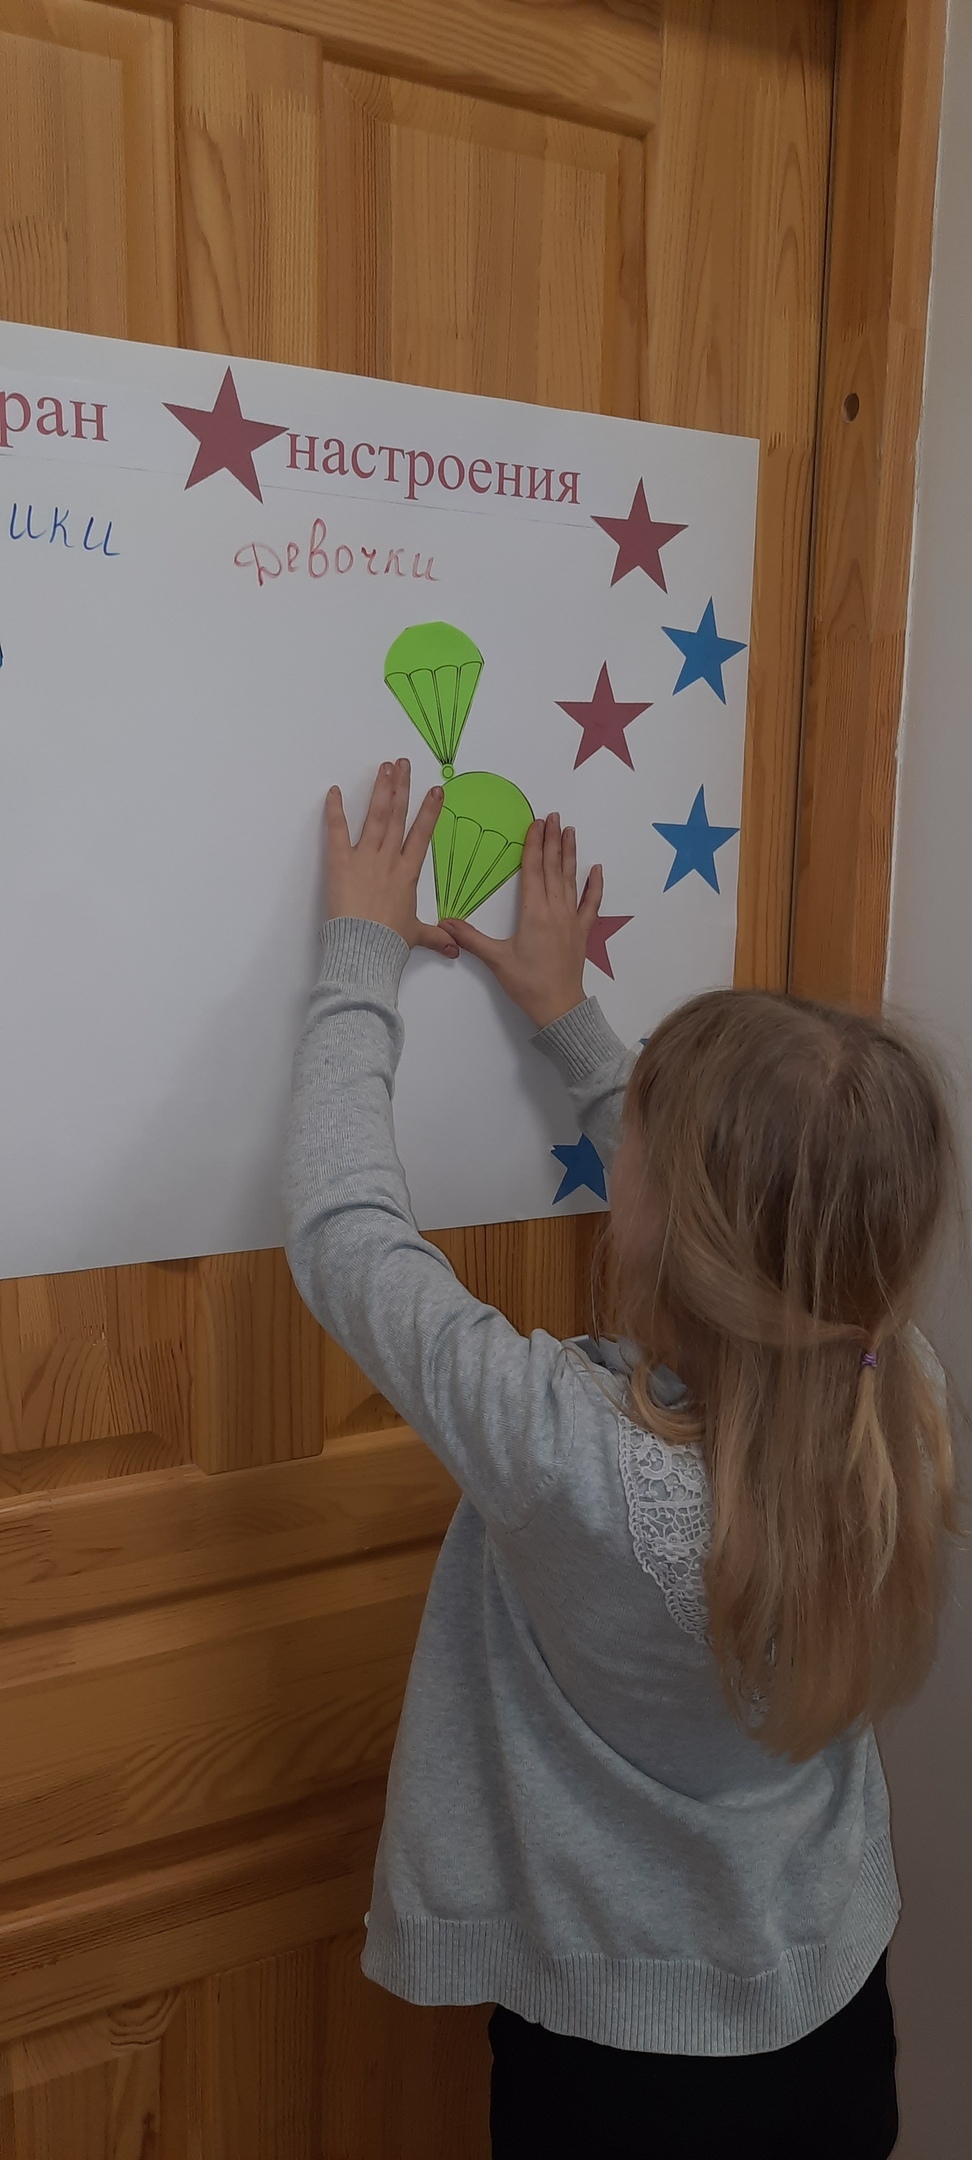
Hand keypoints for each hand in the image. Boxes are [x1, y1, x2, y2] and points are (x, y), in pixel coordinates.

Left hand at [326, 759, 459, 957]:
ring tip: (385, 768)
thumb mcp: (416, 936)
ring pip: (376, 816)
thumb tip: (453, 947)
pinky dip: (334, 810)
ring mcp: (365, 858)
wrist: (366, 949)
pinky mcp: (341, 863)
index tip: (435, 790)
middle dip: (402, 787)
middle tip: (403, 764)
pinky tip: (333, 792)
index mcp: (408, 873)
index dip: (430, 810)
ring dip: (381, 790)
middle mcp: (389, 860)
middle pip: (398, 816)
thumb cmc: (390, 943)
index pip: (422, 834)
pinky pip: (337, 831)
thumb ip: (434, 936)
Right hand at [443, 814, 602, 1027]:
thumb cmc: (528, 984)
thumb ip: (471, 938)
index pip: (533, 871)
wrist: (558, 1008)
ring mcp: (572, 920)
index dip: (533, 845)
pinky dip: (595, 886)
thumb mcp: (496, 960)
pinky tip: (596, 869)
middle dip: (552, 841)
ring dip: (569, 854)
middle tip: (552, 816)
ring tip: (569, 831)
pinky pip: (591, 904)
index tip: (534, 824)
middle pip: (553, 869)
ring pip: (571, 880)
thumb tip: (445, 923)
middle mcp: (556, 911)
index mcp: (535, 914)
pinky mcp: (582, 932)